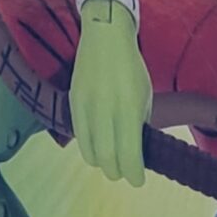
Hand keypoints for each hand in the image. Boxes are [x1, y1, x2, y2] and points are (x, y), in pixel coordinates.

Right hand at [69, 0, 151, 185]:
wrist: (104, 36)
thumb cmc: (131, 66)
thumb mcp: (145, 94)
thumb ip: (139, 123)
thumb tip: (135, 150)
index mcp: (128, 106)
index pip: (129, 153)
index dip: (134, 173)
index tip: (138, 180)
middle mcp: (105, 109)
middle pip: (106, 158)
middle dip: (117, 172)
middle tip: (125, 172)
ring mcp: (85, 106)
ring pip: (88, 151)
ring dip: (101, 162)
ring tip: (110, 160)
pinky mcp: (72, 102)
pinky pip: (78, 136)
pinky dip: (89, 147)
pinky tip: (97, 144)